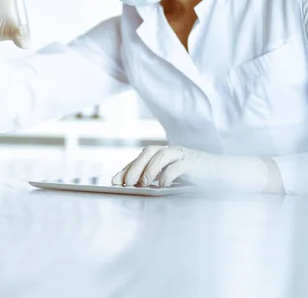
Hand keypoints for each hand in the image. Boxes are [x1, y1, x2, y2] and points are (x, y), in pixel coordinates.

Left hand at [111, 145, 268, 192]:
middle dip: (134, 167)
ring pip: (161, 154)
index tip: (114, 181)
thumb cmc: (196, 179)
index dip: (126, 168)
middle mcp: (171, 150)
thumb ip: (156, 181)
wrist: (225, 175)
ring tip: (143, 183)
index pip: (140, 158)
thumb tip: (134, 188)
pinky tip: (163, 185)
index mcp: (163, 154)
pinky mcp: (196, 162)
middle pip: (148, 152)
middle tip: (125, 183)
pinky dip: (168, 174)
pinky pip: (178, 165)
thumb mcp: (172, 180)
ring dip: (149, 168)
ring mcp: (184, 154)